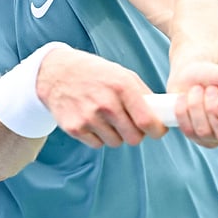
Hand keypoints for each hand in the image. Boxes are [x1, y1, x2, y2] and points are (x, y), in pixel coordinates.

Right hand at [37, 48, 167, 148]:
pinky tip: (92, 120)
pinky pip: (97, 144)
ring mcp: (88, 117)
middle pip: (133, 138)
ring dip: (115, 135)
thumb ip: (142, 94)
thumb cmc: (94, 73)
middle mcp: (105, 103)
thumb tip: (161, 114)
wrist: (56, 73)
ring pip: (116, 142)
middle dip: (136, 133)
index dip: (157, 130)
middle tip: (130, 124)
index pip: (147, 121)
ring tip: (107, 118)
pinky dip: (98, 137)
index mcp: (121, 86)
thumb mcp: (121, 74)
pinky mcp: (75, 128)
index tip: (158, 131)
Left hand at [167, 62, 217, 146]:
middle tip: (212, 89)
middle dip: (213, 107)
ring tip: (198, 90)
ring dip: (197, 103)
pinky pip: (188, 130)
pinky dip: (184, 109)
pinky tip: (187, 99)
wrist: (191, 76)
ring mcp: (216, 138)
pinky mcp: (196, 138)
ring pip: (204, 131)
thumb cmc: (215, 77)